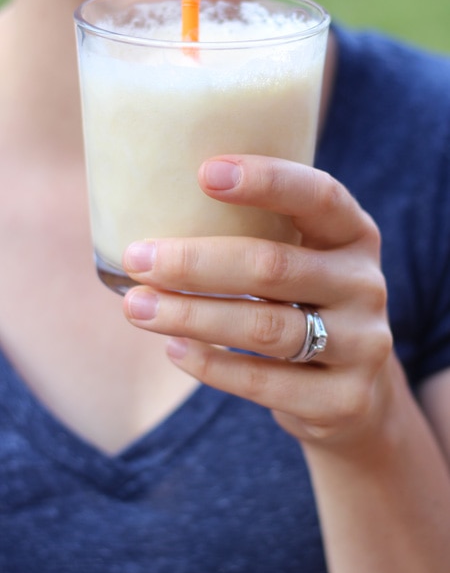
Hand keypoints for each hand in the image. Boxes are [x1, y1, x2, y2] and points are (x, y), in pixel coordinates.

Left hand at [122, 155, 392, 446]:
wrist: (355, 393)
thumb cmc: (303, 308)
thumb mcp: (301, 262)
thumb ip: (257, 236)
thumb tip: (153, 211)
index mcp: (354, 235)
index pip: (318, 197)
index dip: (267, 181)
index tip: (204, 173)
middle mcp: (366, 285)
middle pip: (274, 267)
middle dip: (195, 263)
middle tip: (138, 259)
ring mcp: (362, 344)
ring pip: (264, 327)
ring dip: (191, 316)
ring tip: (137, 308)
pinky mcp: (344, 399)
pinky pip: (264, 382)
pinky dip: (212, 366)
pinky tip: (174, 349)